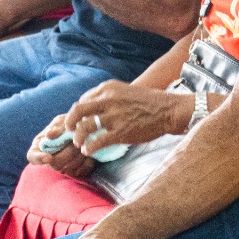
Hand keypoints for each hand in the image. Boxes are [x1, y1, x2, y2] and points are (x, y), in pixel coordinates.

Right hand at [25, 113, 93, 177]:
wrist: (84, 130)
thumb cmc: (70, 123)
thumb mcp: (62, 121)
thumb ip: (56, 127)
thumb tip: (49, 134)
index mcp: (40, 145)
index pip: (32, 157)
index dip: (39, 159)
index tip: (48, 157)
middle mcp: (49, 159)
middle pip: (54, 164)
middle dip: (66, 154)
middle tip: (76, 144)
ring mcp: (61, 167)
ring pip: (68, 169)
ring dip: (78, 157)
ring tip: (84, 146)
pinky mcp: (75, 171)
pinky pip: (79, 172)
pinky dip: (86, 164)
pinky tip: (90, 155)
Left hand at [67, 81, 190, 153]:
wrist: (169, 110)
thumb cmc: (149, 101)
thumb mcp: (126, 91)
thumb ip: (109, 97)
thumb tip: (93, 107)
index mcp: (109, 88)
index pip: (83, 100)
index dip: (76, 112)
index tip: (76, 120)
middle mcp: (108, 100)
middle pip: (77, 111)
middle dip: (69, 123)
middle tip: (69, 131)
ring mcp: (114, 116)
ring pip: (84, 127)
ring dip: (78, 137)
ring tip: (79, 143)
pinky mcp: (121, 132)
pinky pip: (97, 142)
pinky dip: (89, 147)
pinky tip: (88, 150)